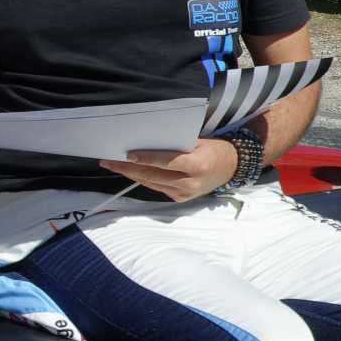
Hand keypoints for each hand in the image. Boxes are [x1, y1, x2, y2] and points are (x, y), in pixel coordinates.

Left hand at [98, 137, 237, 200]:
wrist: (231, 168)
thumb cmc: (214, 149)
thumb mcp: (198, 141)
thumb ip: (175, 145)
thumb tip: (147, 143)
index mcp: (197, 165)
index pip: (165, 162)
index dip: (144, 159)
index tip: (125, 155)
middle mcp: (190, 182)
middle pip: (153, 175)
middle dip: (128, 168)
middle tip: (108, 161)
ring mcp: (184, 193)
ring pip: (151, 183)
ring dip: (131, 175)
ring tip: (113, 166)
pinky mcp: (180, 199)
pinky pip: (157, 187)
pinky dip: (144, 179)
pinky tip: (132, 172)